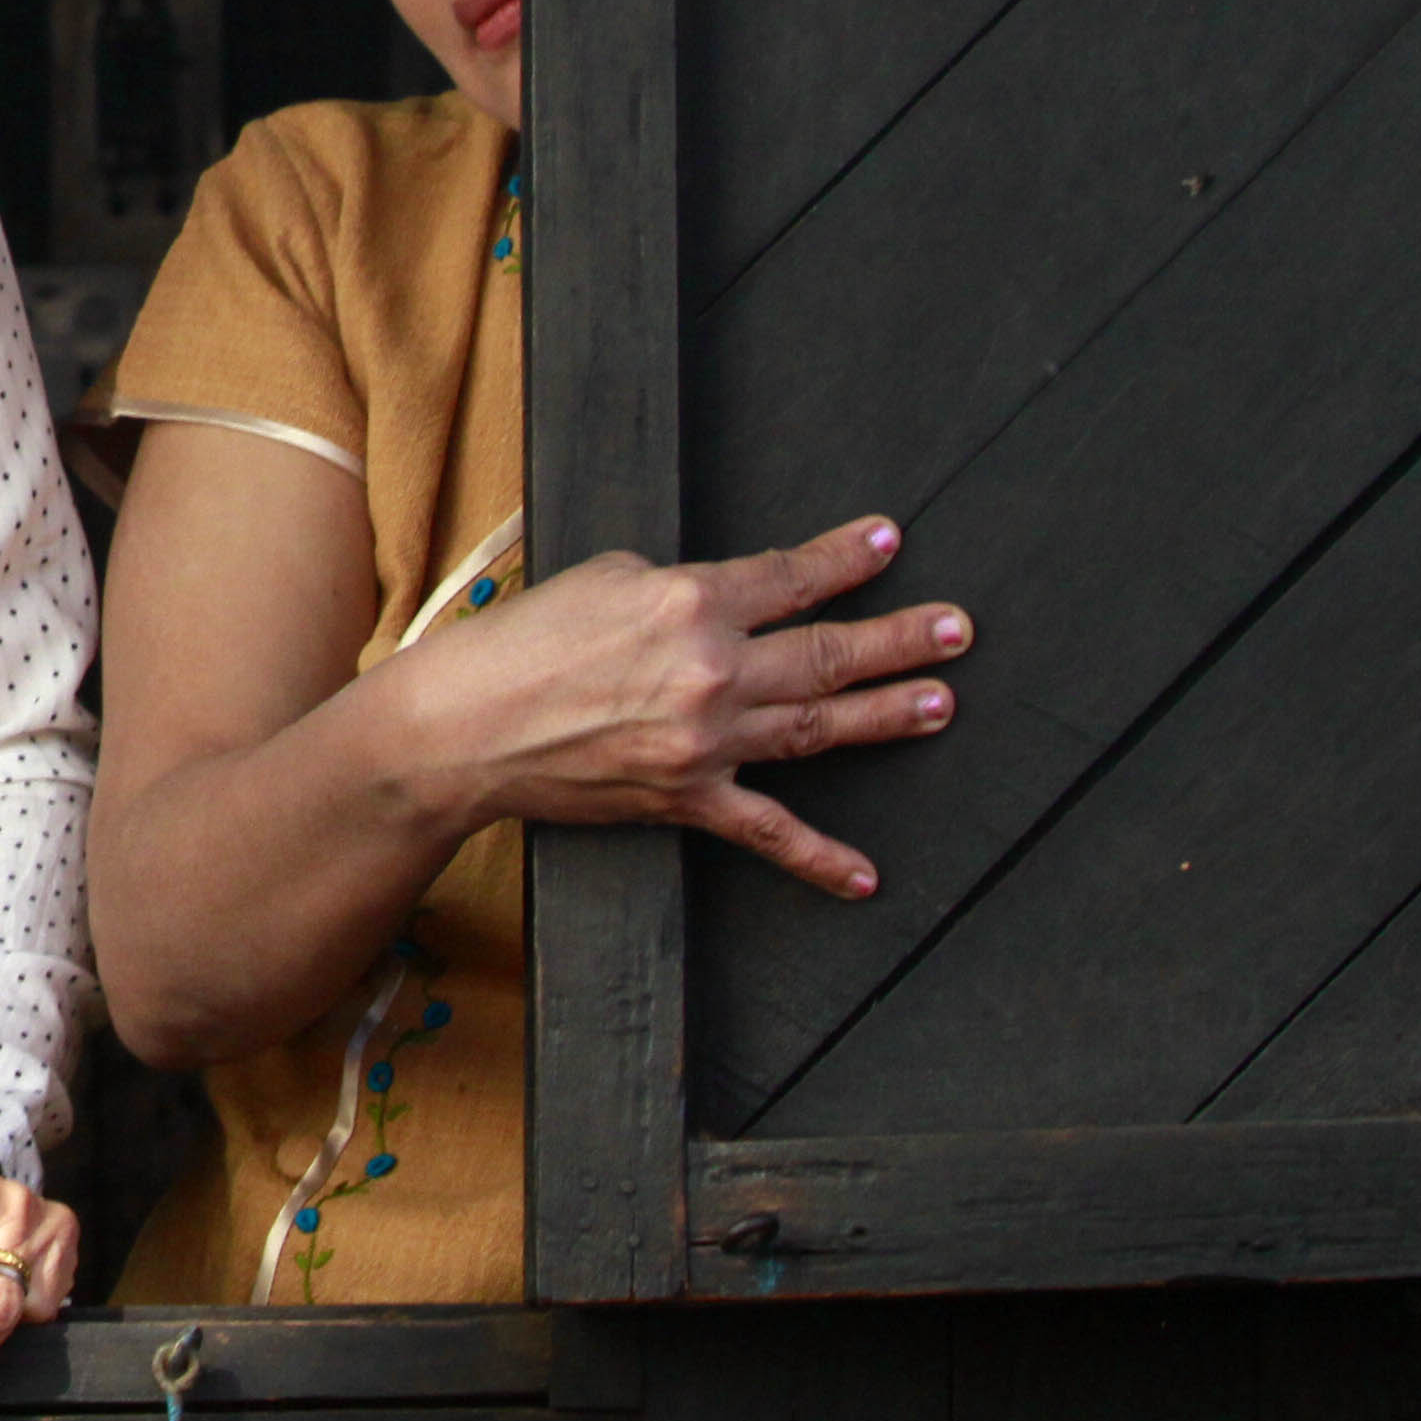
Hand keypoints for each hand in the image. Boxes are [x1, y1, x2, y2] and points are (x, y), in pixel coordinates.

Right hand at [392, 513, 969, 894]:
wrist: (463, 726)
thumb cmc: (519, 643)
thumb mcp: (601, 580)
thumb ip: (675, 589)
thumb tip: (720, 603)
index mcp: (688, 600)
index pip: (789, 576)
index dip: (845, 559)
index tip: (889, 544)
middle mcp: (712, 669)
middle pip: (827, 651)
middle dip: (900, 638)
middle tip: (957, 630)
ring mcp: (707, 740)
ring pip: (820, 725)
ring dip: (887, 713)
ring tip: (940, 702)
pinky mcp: (688, 797)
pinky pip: (768, 832)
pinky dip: (820, 859)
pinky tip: (866, 876)